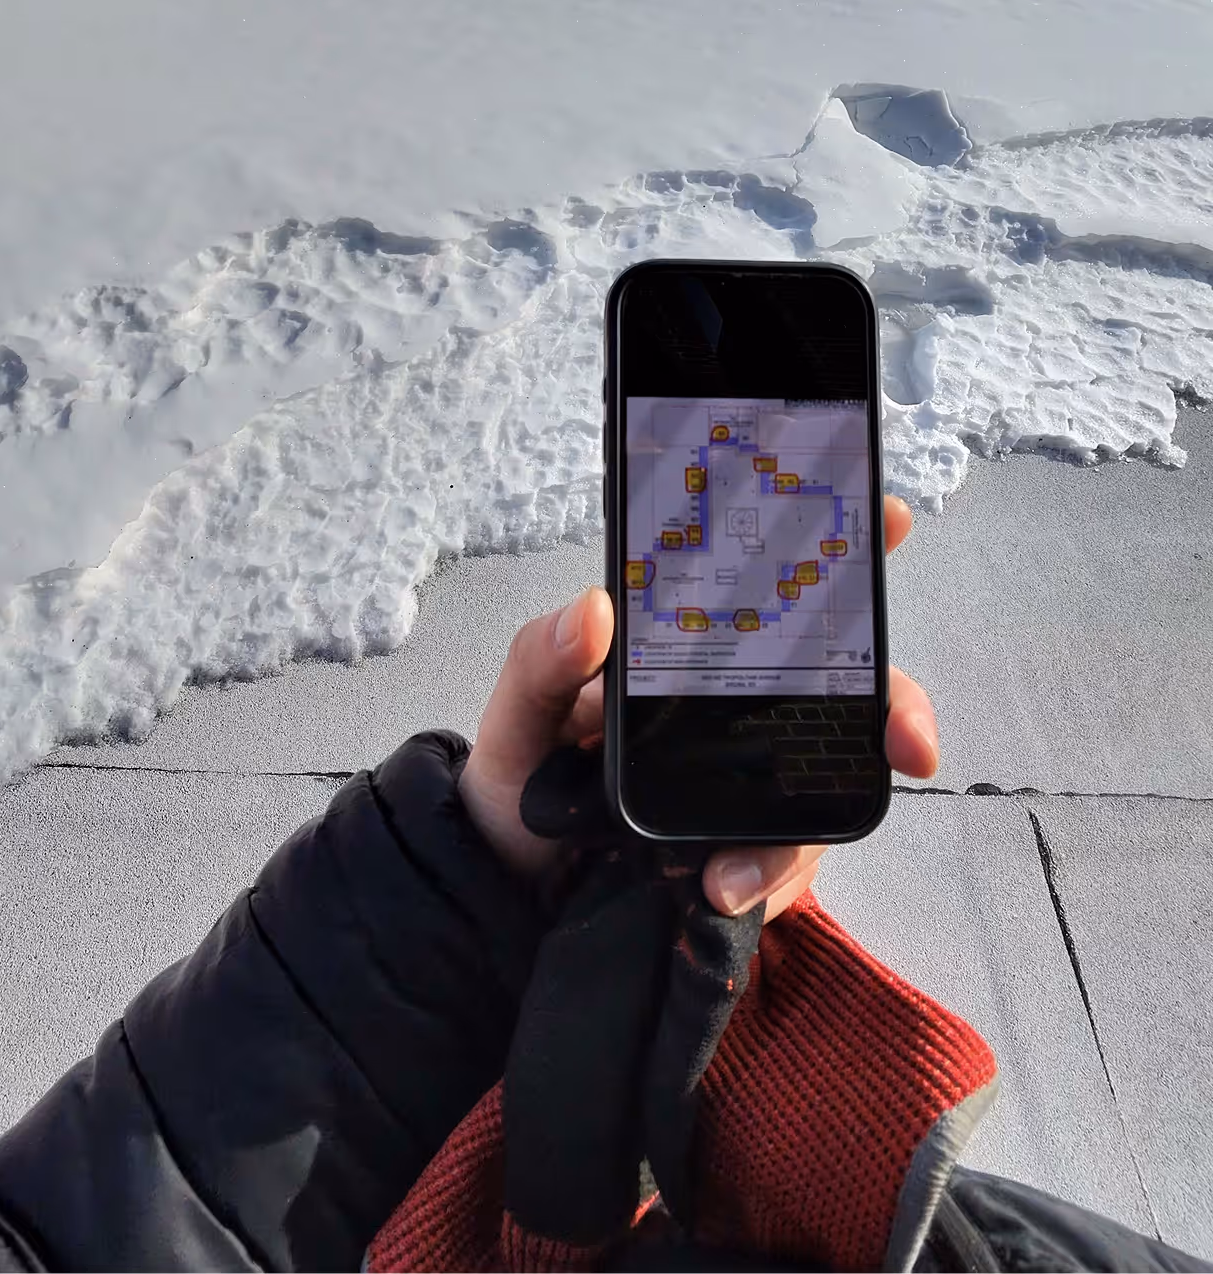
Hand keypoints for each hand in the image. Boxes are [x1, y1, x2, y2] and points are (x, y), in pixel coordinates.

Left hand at [458, 496, 935, 920]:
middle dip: (894, 707)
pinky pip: (789, 859)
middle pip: (843, 688)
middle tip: (908, 742)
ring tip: (731, 877)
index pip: (775, 586)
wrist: (507, 882)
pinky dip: (772, 881)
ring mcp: (750, 777)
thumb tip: (596, 606)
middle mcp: (736, 707)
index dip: (843, 548)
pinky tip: (727, 893)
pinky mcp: (746, 844)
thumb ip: (543, 658)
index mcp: (689, 649)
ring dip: (804, 831)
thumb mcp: (518, 709)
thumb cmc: (519, 777)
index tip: (894, 521)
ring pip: (826, 785)